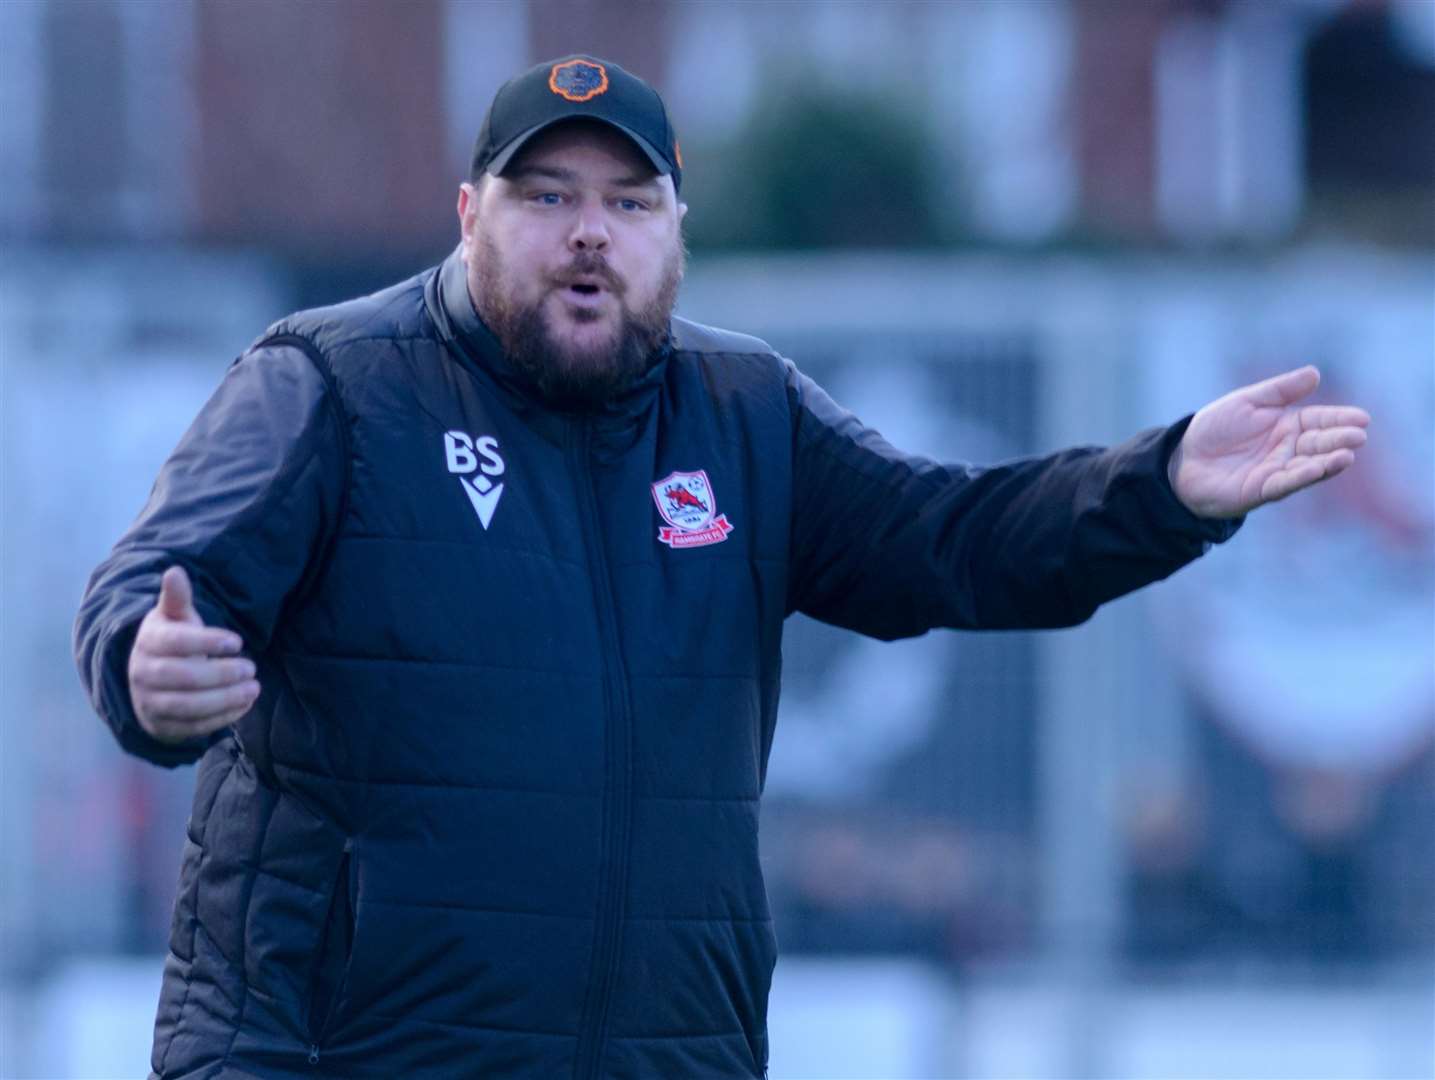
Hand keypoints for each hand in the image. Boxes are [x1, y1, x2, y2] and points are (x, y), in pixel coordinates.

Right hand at [127, 566, 259, 744]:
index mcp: (148, 642)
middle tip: (251, 667)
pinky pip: (193, 727)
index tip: (238, 642)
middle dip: (221, 674)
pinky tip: (245, 704)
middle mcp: (142, 674)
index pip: (175, 642)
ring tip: (254, 687)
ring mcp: (149, 703)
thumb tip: (175, 571)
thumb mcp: (175, 617)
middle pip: (182, 677)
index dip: (207, 642)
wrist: (150, 681)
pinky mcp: (162, 727)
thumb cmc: (172, 641)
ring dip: (226, 698)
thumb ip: (177, 599)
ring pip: (187, 706)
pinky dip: (222, 717)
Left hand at [1169, 366, 1369, 518]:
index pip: (1319, 420)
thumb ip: (1280, 391)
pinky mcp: (1261, 490)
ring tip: (1348, 455)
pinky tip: (1317, 468)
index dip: (1340, 419)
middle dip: (1340, 440)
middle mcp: (1287, 449)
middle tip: (1359, 436)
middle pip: (1319, 443)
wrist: (1182, 459)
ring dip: (1329, 462)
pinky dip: (1302, 476)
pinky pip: (1285, 483)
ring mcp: (1276, 471)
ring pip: (1309, 466)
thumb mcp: (1247, 402)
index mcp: (1287, 425)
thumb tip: (1315, 373)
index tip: (1363, 417)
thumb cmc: (1215, 430)